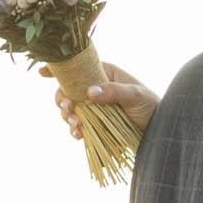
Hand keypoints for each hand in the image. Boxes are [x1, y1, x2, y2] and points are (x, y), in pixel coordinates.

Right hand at [38, 59, 159, 141]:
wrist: (159, 129)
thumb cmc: (151, 106)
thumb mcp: (135, 95)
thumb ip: (114, 92)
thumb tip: (89, 91)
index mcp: (104, 74)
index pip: (78, 68)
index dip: (58, 69)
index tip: (43, 72)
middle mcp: (96, 89)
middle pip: (68, 91)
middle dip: (62, 100)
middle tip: (68, 109)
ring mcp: (94, 108)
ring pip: (71, 110)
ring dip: (68, 117)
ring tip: (76, 124)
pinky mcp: (96, 125)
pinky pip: (79, 127)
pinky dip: (75, 130)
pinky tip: (78, 134)